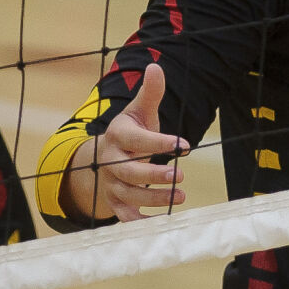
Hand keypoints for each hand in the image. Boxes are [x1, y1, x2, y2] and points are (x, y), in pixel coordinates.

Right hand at [62, 64, 190, 222]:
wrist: (103, 156)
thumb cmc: (130, 132)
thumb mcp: (139, 111)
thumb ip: (150, 93)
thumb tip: (155, 66)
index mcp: (118, 136)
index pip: (137, 140)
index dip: (160, 141)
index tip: (184, 144)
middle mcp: (110, 161)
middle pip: (129, 171)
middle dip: (154, 175)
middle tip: (181, 175)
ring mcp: (110, 183)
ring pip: (128, 194)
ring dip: (154, 198)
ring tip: (182, 196)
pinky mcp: (113, 200)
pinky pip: (122, 214)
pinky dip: (138, 221)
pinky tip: (158, 223)